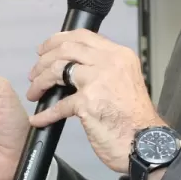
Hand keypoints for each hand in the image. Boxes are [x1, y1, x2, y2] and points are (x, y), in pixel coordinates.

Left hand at [26, 30, 160, 173]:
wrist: (146, 143)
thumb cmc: (135, 118)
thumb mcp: (125, 80)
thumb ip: (104, 69)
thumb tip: (75, 66)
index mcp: (119, 55)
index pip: (83, 36)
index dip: (57, 40)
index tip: (45, 49)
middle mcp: (109, 62)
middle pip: (65, 49)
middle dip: (43, 61)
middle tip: (34, 73)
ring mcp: (98, 81)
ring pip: (57, 70)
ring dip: (40, 82)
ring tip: (34, 92)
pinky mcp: (88, 102)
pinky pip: (58, 105)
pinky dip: (45, 113)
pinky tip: (39, 119)